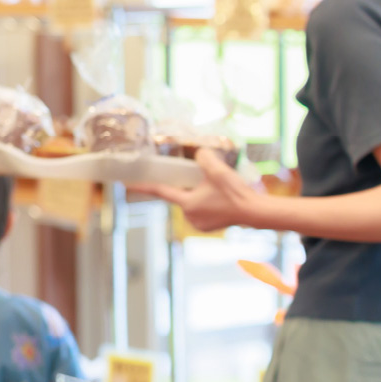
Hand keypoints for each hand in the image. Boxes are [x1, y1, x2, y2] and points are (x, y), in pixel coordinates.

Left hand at [131, 149, 257, 231]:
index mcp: (187, 203)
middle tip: (203, 180)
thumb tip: (200, 154)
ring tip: (216, 190)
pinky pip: (201, 211)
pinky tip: (219, 199)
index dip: (142, 186)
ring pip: (192, 203)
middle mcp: (190, 216)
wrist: (254, 212)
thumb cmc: (235, 193)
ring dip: (198, 196)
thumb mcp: (217, 170)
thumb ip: (204, 157)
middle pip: (181, 196)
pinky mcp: (209, 227)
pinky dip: (206, 204)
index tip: (126, 184)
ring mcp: (199, 224)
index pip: (160, 192)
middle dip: (187, 187)